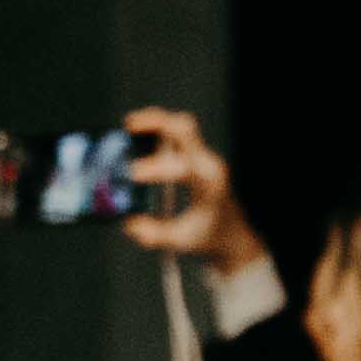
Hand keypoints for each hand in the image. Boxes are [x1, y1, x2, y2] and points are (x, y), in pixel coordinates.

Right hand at [118, 104, 266, 274]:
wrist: (232, 233)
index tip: (131, 175)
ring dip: (157, 121)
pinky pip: (177, 135)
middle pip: (186, 131)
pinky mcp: (195, 158)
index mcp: (209, 183)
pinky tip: (137, 133)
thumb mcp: (181, 239)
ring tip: (130, 123)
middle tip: (129, 125)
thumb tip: (128, 221)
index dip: (156, 168)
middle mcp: (208, 164)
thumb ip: (154, 233)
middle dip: (158, 124)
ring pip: (182, 127)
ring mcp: (203, 158)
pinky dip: (157, 129)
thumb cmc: (209, 236)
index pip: (184, 166)